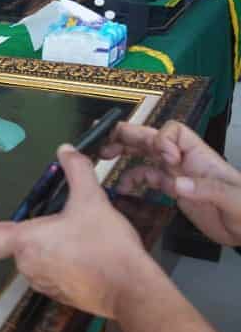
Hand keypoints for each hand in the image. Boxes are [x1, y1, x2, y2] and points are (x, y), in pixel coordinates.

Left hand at [0, 144, 153, 318]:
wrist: (132, 289)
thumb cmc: (105, 245)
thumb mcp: (92, 199)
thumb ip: (76, 171)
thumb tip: (66, 150)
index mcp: (25, 242)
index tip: (18, 223)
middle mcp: (27, 266)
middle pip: (17, 248)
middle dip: (36, 235)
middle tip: (63, 224)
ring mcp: (43, 284)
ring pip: (36, 263)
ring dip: (51, 252)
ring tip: (80, 240)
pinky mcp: (61, 297)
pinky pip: (53, 278)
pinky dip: (64, 268)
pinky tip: (89, 259)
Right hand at [104, 121, 240, 246]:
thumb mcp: (234, 200)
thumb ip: (208, 189)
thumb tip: (177, 184)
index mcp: (200, 156)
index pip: (174, 132)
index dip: (162, 139)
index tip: (163, 158)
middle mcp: (184, 161)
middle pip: (152, 139)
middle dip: (128, 135)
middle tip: (106, 140)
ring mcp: (177, 175)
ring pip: (145, 156)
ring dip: (124, 152)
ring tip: (104, 156)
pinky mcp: (173, 190)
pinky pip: (147, 178)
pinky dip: (132, 180)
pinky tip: (123, 188)